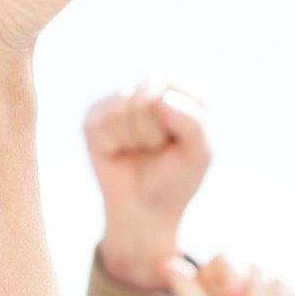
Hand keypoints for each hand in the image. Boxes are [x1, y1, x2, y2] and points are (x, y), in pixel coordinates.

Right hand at [87, 83, 211, 292]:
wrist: (143, 209)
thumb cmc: (175, 179)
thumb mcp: (198, 155)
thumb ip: (193, 123)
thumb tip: (161, 99)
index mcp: (184, 91)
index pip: (182, 86)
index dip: (180, 120)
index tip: (180, 142)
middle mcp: (152, 87)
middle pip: (148, 93)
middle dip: (152, 130)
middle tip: (155, 148)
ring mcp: (121, 98)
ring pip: (123, 108)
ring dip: (132, 139)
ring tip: (138, 150)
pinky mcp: (96, 114)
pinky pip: (101, 122)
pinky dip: (112, 145)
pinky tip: (118, 152)